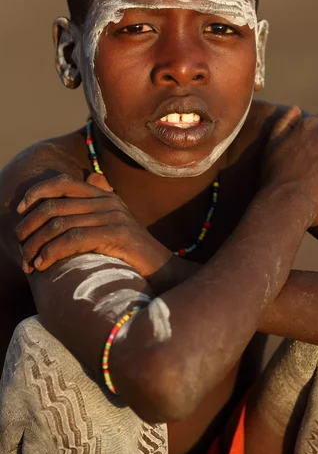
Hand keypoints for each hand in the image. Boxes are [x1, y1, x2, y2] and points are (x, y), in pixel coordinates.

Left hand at [16, 173, 170, 274]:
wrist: (162, 270)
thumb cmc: (130, 254)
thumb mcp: (110, 227)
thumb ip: (91, 213)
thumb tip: (70, 199)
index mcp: (104, 195)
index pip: (64, 182)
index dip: (37, 192)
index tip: (20, 210)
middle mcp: (108, 201)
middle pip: (56, 205)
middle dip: (31, 226)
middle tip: (20, 246)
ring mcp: (113, 216)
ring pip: (61, 223)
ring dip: (38, 245)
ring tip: (28, 262)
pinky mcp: (116, 234)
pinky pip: (74, 238)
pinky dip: (53, 252)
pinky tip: (43, 265)